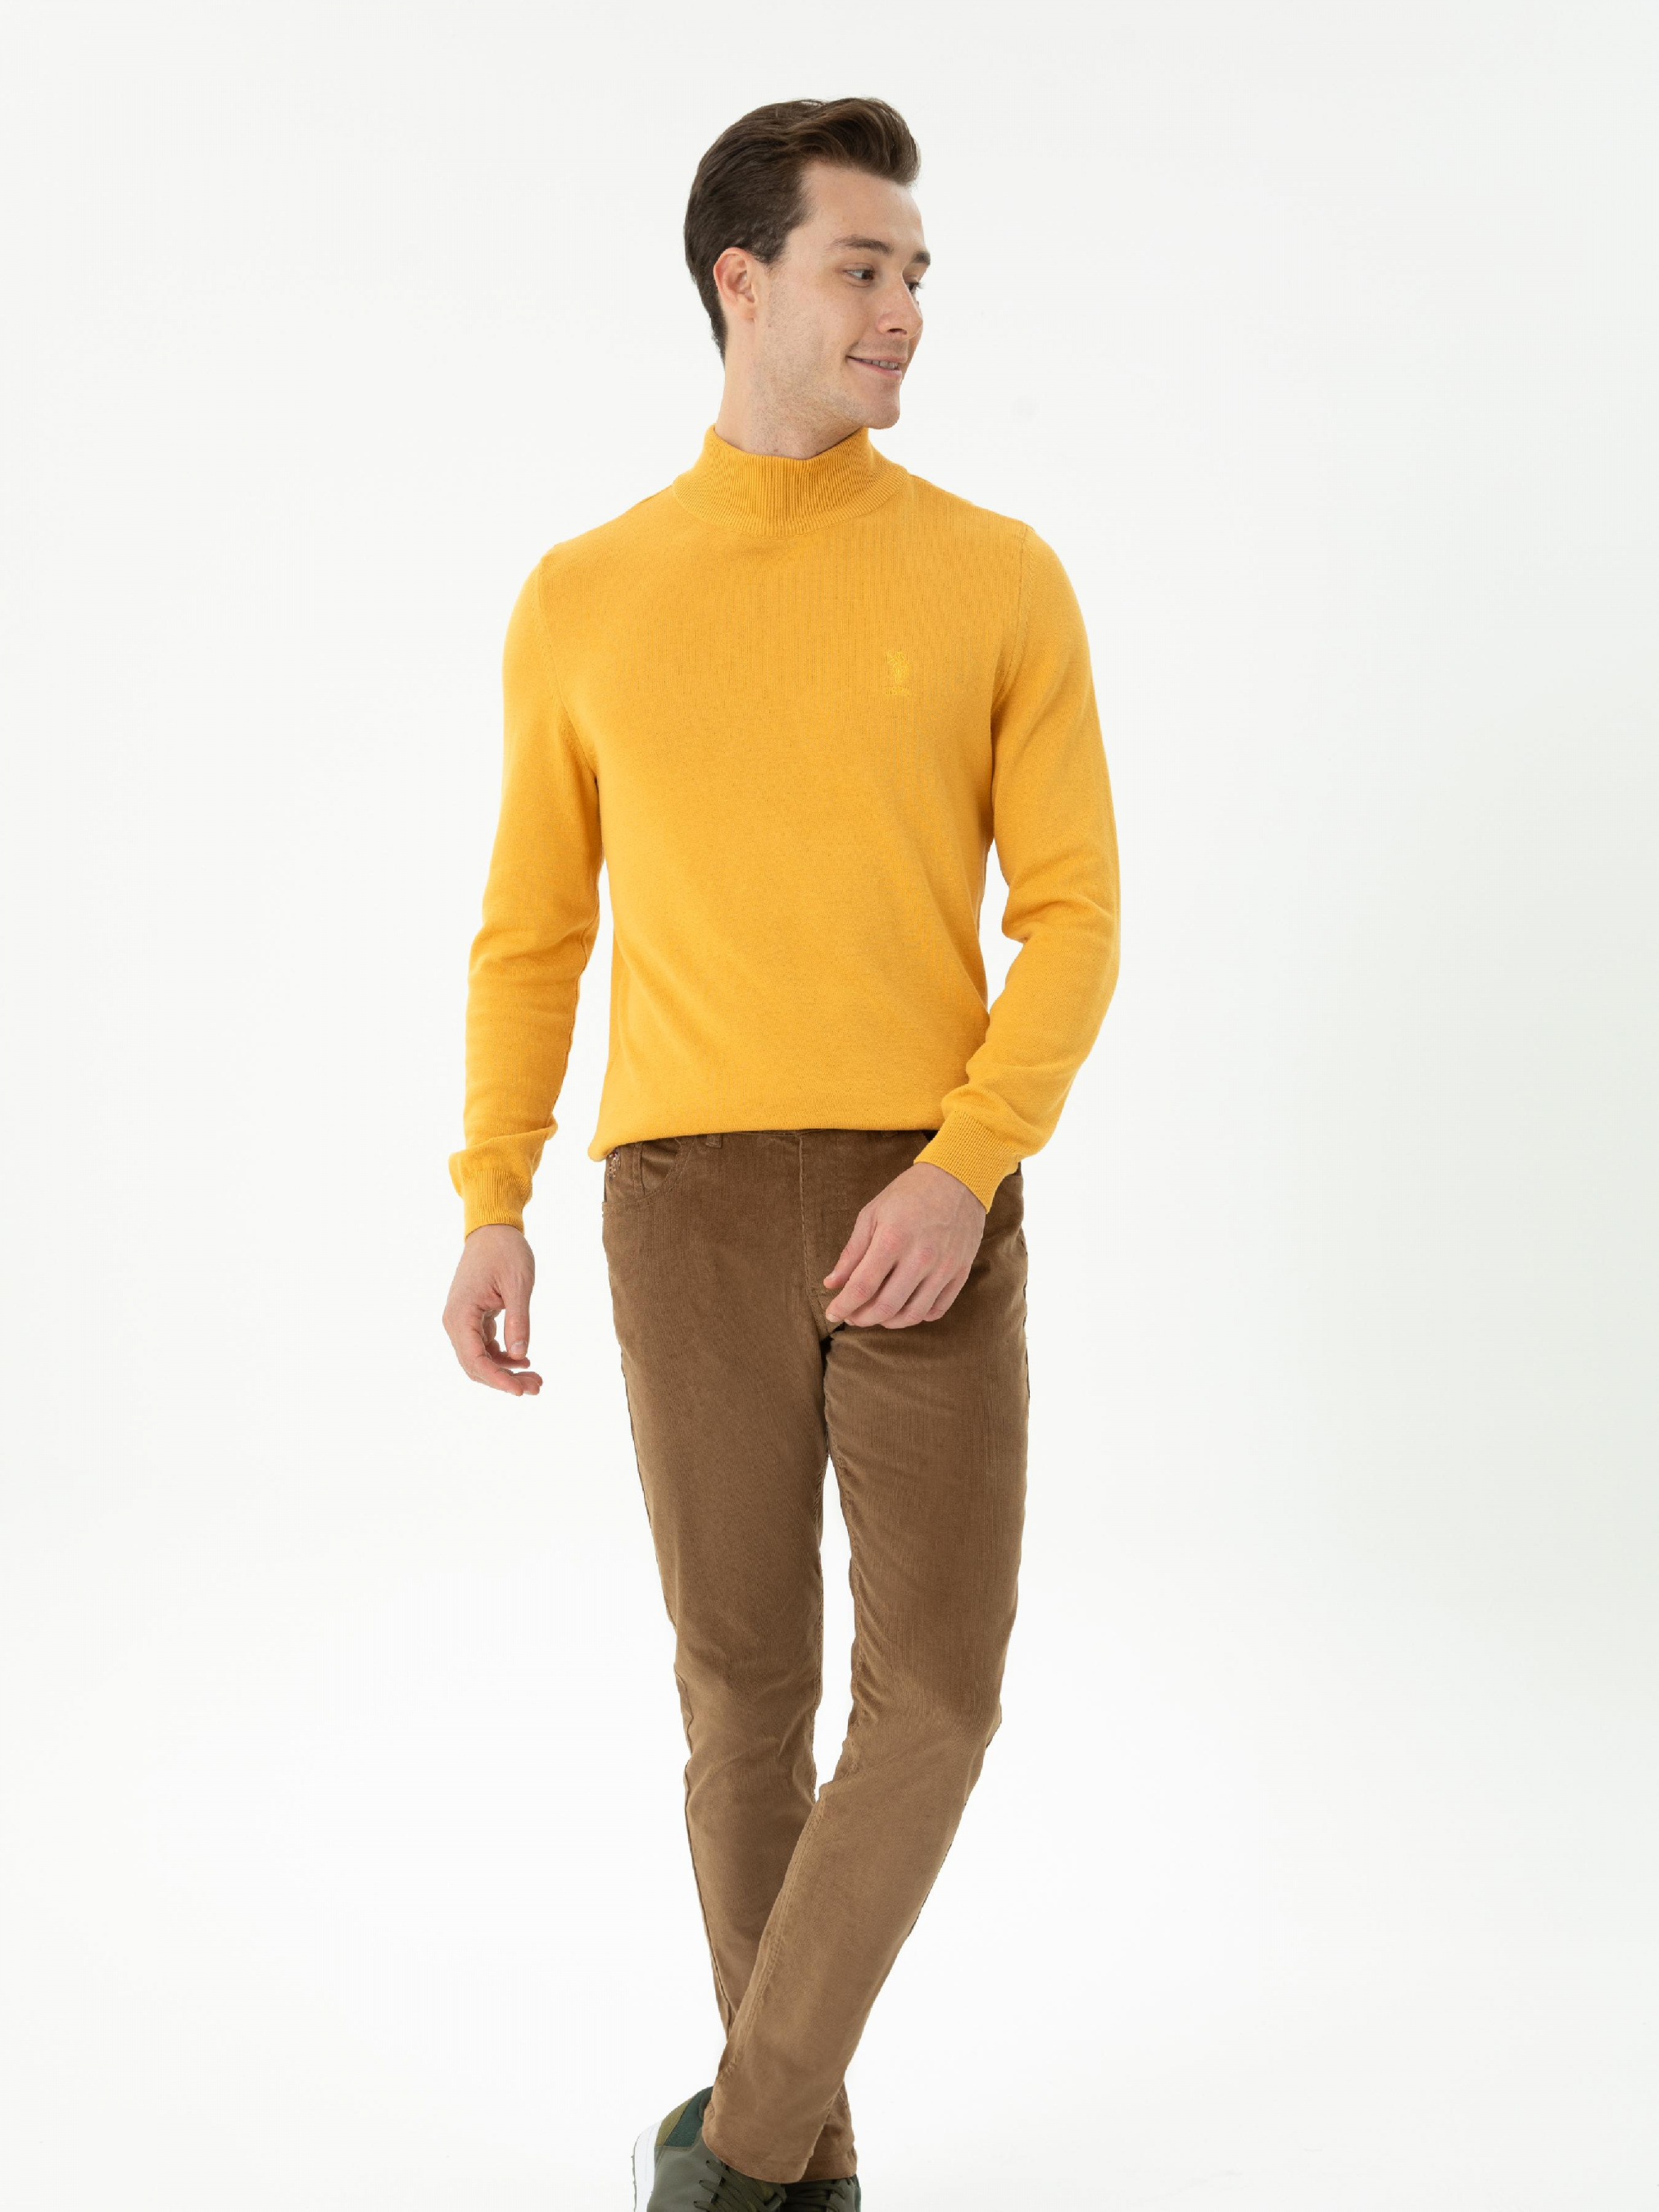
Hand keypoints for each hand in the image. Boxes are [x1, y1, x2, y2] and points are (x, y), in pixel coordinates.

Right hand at [443, 1224, 542, 1393]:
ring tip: (536, 1378)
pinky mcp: (472, 1317)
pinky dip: (503, 1357)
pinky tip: (524, 1361)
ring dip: (505, 1371)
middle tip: (537, 1387)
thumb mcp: (518, 1285)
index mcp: (460, 1314)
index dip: (497, 1380)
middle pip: (475, 1365)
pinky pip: (484, 1346)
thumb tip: (521, 1356)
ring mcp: (462, 1320)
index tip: (521, 1391)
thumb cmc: (505, 1251)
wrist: (493, 1229)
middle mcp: (455, 1321)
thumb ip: (519, 1321)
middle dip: (504, 1381)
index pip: (475, 1360)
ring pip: (480, 1359)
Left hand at [823, 1161, 986, 1328]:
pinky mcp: (961, 1272)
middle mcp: (920, 1257)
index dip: (843, 1306)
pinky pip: (937, 1309)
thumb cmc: (909, 1193)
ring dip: (888, 1322)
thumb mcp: (872, 1214)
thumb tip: (832, 1283)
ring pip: (912, 1314)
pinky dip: (917, 1316)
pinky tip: (904, 1308)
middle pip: (886, 1307)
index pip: (862, 1287)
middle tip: (851, 1316)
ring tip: (876, 1315)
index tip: (832, 1313)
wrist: (958, 1178)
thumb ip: (852, 1252)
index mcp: (893, 1239)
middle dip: (862, 1318)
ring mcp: (944, 1267)